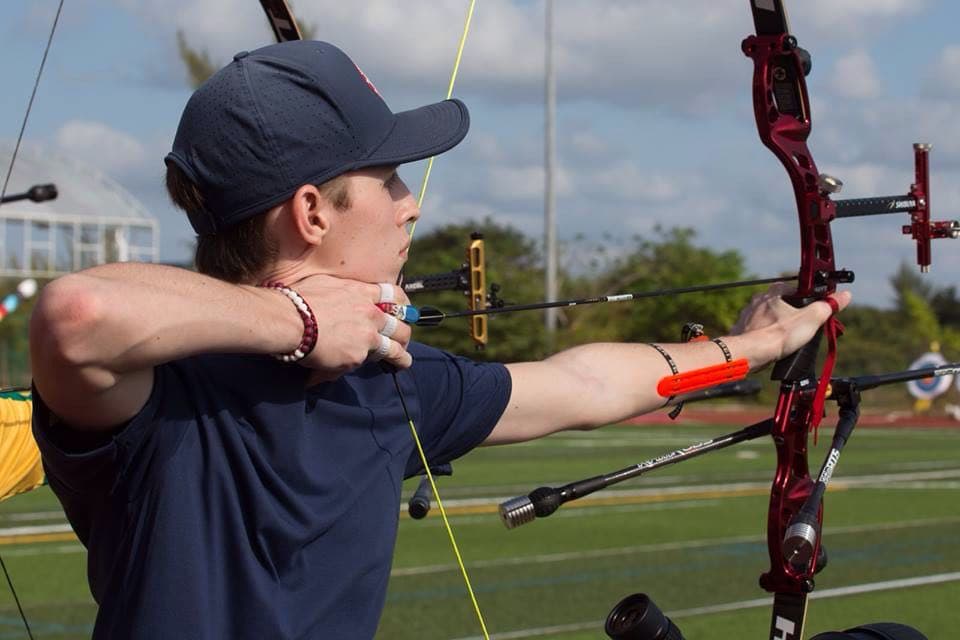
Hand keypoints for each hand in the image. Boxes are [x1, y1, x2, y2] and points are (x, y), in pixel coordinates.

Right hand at [286, 275, 412, 379]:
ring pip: (394, 348)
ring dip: (401, 356)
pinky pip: (364, 363)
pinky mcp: (357, 356)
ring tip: (403, 362)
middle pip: (401, 325)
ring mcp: (366, 336)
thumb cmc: (298, 299)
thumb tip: (339, 298)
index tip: (405, 311)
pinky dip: (361, 367)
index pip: (394, 295)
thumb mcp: (325, 284)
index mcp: (361, 293)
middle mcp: (370, 314)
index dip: (403, 304)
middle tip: (403, 341)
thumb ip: (340, 292)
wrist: (289, 319)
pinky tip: (359, 370)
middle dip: (405, 334)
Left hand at [730, 283, 851, 361]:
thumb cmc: (777, 336)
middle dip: (794, 313)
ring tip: (789, 337)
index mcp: (775, 292)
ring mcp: (748, 314)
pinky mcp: (742, 328)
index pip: (797, 288)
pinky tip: (772, 344)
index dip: (809, 297)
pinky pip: (758, 329)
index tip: (817, 308)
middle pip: (782, 302)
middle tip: (804, 326)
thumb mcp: (810, 319)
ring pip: (769, 316)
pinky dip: (766, 335)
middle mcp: (759, 299)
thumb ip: (827, 306)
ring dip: (779, 324)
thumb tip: (844, 296)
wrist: (748, 353)